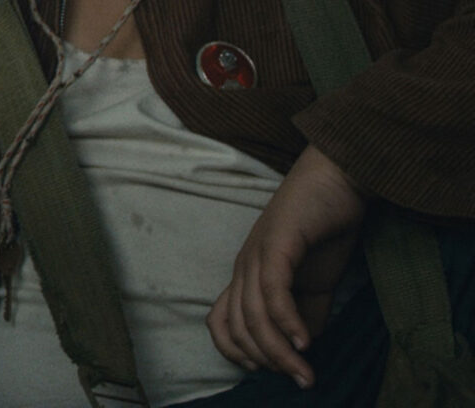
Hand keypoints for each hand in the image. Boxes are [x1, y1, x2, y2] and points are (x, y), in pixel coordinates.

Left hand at [209, 144, 366, 388]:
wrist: (339, 179)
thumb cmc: (326, 228)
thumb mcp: (315, 283)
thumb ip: (306, 314)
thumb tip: (302, 350)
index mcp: (247, 275)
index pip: (221, 322)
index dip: (239, 353)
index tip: (272, 372)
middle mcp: (244, 266)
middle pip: (238, 326)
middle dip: (268, 361)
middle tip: (300, 380)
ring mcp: (257, 253)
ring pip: (255, 314)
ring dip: (280, 351)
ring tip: (306, 372)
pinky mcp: (278, 243)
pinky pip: (273, 291)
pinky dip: (288, 322)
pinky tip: (305, 342)